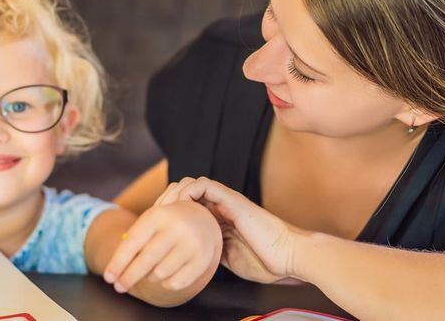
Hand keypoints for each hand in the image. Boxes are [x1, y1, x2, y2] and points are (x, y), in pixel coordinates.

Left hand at [102, 201, 221, 293]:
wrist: (202, 219)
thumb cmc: (166, 225)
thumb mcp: (150, 223)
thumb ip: (133, 242)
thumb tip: (115, 271)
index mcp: (158, 214)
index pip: (133, 242)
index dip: (118, 263)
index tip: (108, 278)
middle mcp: (177, 227)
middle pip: (145, 260)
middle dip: (128, 277)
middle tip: (118, 287)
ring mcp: (192, 243)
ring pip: (160, 274)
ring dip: (150, 277)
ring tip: (151, 270)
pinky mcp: (203, 258)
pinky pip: (176, 282)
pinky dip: (166, 284)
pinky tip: (166, 275)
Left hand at [160, 177, 300, 282]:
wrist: (288, 256)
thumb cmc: (264, 261)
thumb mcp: (227, 258)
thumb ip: (210, 251)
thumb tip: (189, 258)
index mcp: (219, 220)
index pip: (186, 207)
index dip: (169, 213)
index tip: (157, 228)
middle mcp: (221, 207)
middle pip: (184, 192)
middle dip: (167, 202)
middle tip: (156, 219)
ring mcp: (227, 201)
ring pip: (191, 184)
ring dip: (174, 194)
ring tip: (166, 212)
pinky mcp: (233, 199)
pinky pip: (205, 185)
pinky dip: (188, 191)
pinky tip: (181, 207)